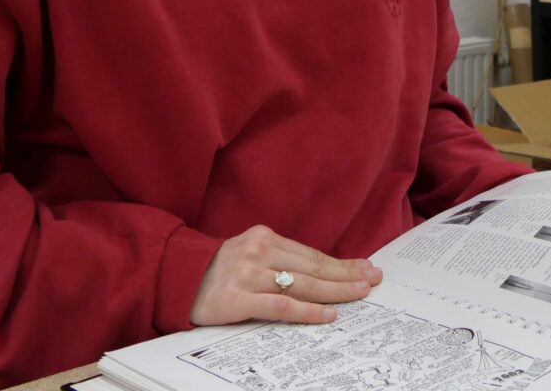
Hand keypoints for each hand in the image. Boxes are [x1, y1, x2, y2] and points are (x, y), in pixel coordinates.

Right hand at [189, 225, 382, 325]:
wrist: (178, 278)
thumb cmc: (220, 270)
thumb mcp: (251, 254)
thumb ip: (280, 260)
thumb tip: (322, 273)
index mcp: (265, 237)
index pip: (312, 254)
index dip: (341, 263)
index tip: (365, 268)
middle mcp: (260, 251)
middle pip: (313, 267)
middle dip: (347, 274)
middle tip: (372, 279)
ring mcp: (249, 274)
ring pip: (302, 284)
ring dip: (335, 291)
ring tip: (359, 294)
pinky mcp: (238, 298)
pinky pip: (281, 305)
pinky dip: (308, 310)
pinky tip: (328, 314)